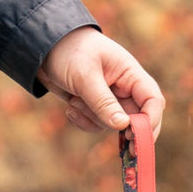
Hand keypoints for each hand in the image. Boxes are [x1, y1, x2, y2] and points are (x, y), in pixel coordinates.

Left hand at [36, 27, 164, 139]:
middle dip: (125, 129)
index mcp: (130, 74)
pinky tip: (70, 107)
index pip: (153, 100)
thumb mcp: (84, 76)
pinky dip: (83, 121)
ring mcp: (110, 99)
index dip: (151, 120)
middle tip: (125, 146)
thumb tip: (123, 127)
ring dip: (93, 118)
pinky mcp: (95, 107)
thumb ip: (103, 102)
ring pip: (113, 124)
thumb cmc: (67, 51)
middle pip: (137, 118)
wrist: (39, 45)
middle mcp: (125, 88)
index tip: (139, 136)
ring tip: (75, 101)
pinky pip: (97, 125)